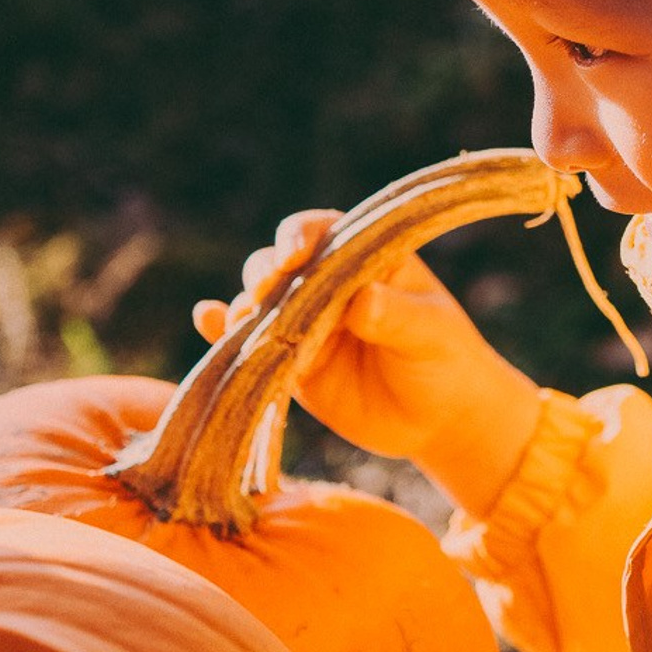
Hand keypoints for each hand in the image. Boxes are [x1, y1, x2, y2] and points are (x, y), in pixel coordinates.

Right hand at [193, 209, 543, 518]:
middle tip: (267, 294)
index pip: (320, 231)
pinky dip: (221, 332)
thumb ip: (398, 317)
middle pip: (277, 265)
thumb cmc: (446, 361)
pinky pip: (249, 345)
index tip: (294, 254)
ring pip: (257, 305)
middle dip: (265, 275)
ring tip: (245, 324)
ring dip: (245, 309)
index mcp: (362, 258)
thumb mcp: (432, 334)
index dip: (299, 236)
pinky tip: (205, 320)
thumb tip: (362, 302)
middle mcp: (325, 285)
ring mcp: (303, 324)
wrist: (440, 420)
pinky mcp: (289, 365)